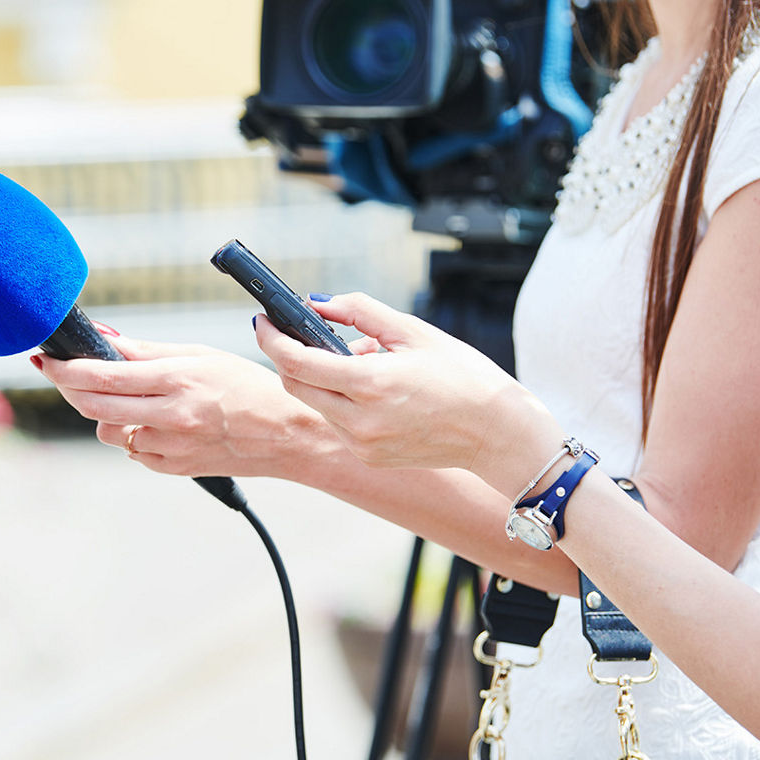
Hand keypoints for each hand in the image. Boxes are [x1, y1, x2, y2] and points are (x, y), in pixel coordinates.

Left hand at [32, 334, 332, 479]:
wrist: (284, 435)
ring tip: (127, 397)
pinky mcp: (170, 468)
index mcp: (176, 380)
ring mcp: (168, 447)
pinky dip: (132, 432)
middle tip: (60, 373)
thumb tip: (104, 338)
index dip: (65, 368)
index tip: (46, 359)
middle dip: (68, 388)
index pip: (101, 376)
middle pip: (92, 406)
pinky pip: (132, 449)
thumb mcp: (199, 355)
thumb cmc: (245, 386)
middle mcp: (169, 416)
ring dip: (103, 413)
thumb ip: (146, 351)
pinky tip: (156, 420)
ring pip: (108, 431)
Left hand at [254, 292, 558, 479]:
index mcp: (371, 384)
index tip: (263, 321)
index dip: (271, 339)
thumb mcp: (413, 331)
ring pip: (315, 403)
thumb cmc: (464, 377)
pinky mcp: (368, 456)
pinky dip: (339, 398)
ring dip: (317, 377)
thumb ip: (360, 312)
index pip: (297, 361)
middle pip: (295, 385)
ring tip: (357, 357)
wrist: (497, 433)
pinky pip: (337, 421)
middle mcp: (360, 421)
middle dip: (286, 357)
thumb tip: (318, 303)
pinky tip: (369, 385)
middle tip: (292, 333)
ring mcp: (362, 443)